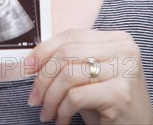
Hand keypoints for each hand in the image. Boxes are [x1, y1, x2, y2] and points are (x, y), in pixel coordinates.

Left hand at [24, 29, 152, 124]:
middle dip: (43, 78)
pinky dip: (63, 110)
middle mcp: (124, 49)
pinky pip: (76, 96)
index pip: (70, 36)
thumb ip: (70, 60)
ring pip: (68, 75)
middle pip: (66, 53)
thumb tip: (32, 59)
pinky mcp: (121, 93)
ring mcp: (125, 69)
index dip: (44, 50)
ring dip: (50, 98)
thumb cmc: (110, 104)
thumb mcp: (90, 75)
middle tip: (34, 98)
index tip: (27, 66)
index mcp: (116, 39)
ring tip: (48, 112)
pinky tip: (63, 120)